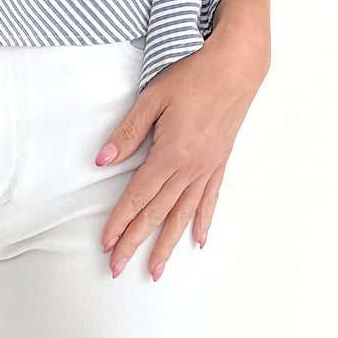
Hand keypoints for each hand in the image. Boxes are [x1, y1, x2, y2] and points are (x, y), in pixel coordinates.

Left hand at [96, 22, 269, 279]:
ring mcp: (207, 168)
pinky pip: (209, 200)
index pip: (138, 196)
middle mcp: (190, 168)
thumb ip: (128, 131)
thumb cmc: (193, 75)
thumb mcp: (153, 97)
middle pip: (158, 213)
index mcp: (171, 153)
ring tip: (155, 271)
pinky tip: (198, 242)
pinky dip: (202, 222)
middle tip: (117, 268)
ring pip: (183, 215)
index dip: (120, 221)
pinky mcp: (219, 163)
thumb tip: (103, 160)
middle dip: (135, 242)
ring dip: (167, 244)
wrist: (235, 67)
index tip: (106, 244)